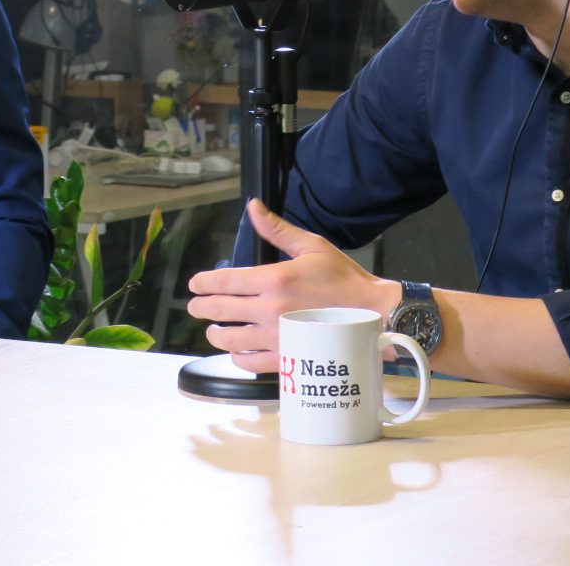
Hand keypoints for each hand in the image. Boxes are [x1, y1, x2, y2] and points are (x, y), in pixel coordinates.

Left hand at [186, 199, 399, 373]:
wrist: (374, 315)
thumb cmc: (344, 279)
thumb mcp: (312, 246)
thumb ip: (277, 229)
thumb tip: (253, 207)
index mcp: (274, 280)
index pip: (225, 281)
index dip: (204, 283)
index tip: (195, 284)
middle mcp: (270, 310)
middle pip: (220, 311)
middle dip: (201, 307)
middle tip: (194, 306)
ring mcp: (276, 338)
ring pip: (231, 340)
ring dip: (216, 334)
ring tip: (213, 330)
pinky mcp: (286, 359)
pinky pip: (251, 363)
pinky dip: (238, 357)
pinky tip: (238, 351)